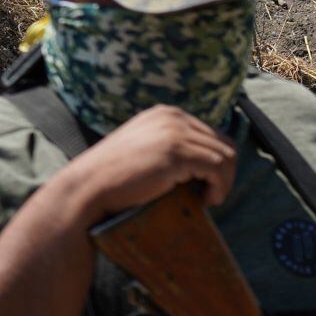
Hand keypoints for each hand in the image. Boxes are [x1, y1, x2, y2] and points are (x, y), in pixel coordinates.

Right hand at [58, 105, 237, 223]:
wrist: (88, 187)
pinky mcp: (176, 153)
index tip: (205, 185)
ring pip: (227, 155)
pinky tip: (208, 201)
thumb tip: (207, 166)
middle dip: (224, 172)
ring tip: (209, 199)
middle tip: (210, 195)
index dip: (216, 162)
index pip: (212, 134)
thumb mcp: (146, 150)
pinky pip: (219, 168)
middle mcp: (172, 117)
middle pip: (224, 143)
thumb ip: (171, 148)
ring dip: (224, 181)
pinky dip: (220, 187)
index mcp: (166, 114)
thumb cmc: (114, 178)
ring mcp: (174, 133)